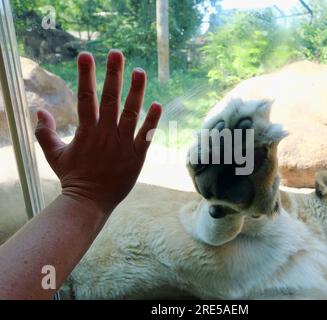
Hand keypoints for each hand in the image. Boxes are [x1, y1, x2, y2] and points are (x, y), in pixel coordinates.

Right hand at [35, 50, 161, 214]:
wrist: (90, 202)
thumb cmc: (73, 177)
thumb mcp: (54, 154)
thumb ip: (45, 132)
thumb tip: (38, 111)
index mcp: (86, 131)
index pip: (85, 97)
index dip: (85, 75)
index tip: (86, 55)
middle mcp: (105, 134)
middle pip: (109, 99)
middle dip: (112, 75)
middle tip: (116, 53)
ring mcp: (122, 144)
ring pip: (130, 113)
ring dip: (135, 92)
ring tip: (139, 71)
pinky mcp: (136, 156)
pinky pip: (145, 135)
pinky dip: (151, 121)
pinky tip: (157, 104)